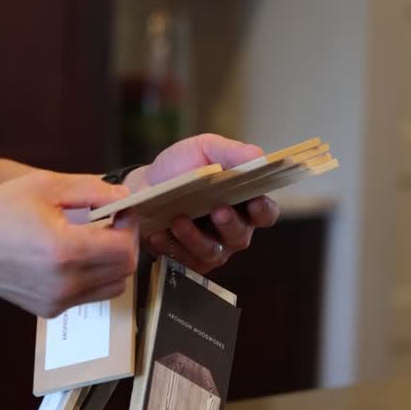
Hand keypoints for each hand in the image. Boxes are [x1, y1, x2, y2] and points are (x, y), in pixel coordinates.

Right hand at [0, 171, 137, 317]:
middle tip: (111, 223)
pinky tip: (71, 258)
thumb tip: (124, 197)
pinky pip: (89, 296)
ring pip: (113, 287)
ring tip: (92, 241)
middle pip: (125, 270)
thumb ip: (91, 190)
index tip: (120, 211)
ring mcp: (57, 301)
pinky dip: (92, 277)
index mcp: (64, 250)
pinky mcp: (50, 311)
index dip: (130, 226)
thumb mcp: (45, 186)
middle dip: (125, 243)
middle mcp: (64, 283)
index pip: (124, 248)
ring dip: (113, 264)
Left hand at [125, 133, 280, 273]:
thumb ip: (233, 152)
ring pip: (212, 251)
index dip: (263, 210)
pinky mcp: (186, 260)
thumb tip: (259, 157)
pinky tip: (158, 234)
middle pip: (241, 236)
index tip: (255, 202)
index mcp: (244, 203)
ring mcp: (210, 248)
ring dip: (195, 237)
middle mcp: (232, 230)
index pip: (265, 213)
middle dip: (230, 225)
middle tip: (218, 211)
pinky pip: (182, 260)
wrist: (145, 184)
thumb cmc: (182, 166)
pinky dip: (170, 246)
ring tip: (179, 220)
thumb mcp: (206, 149)